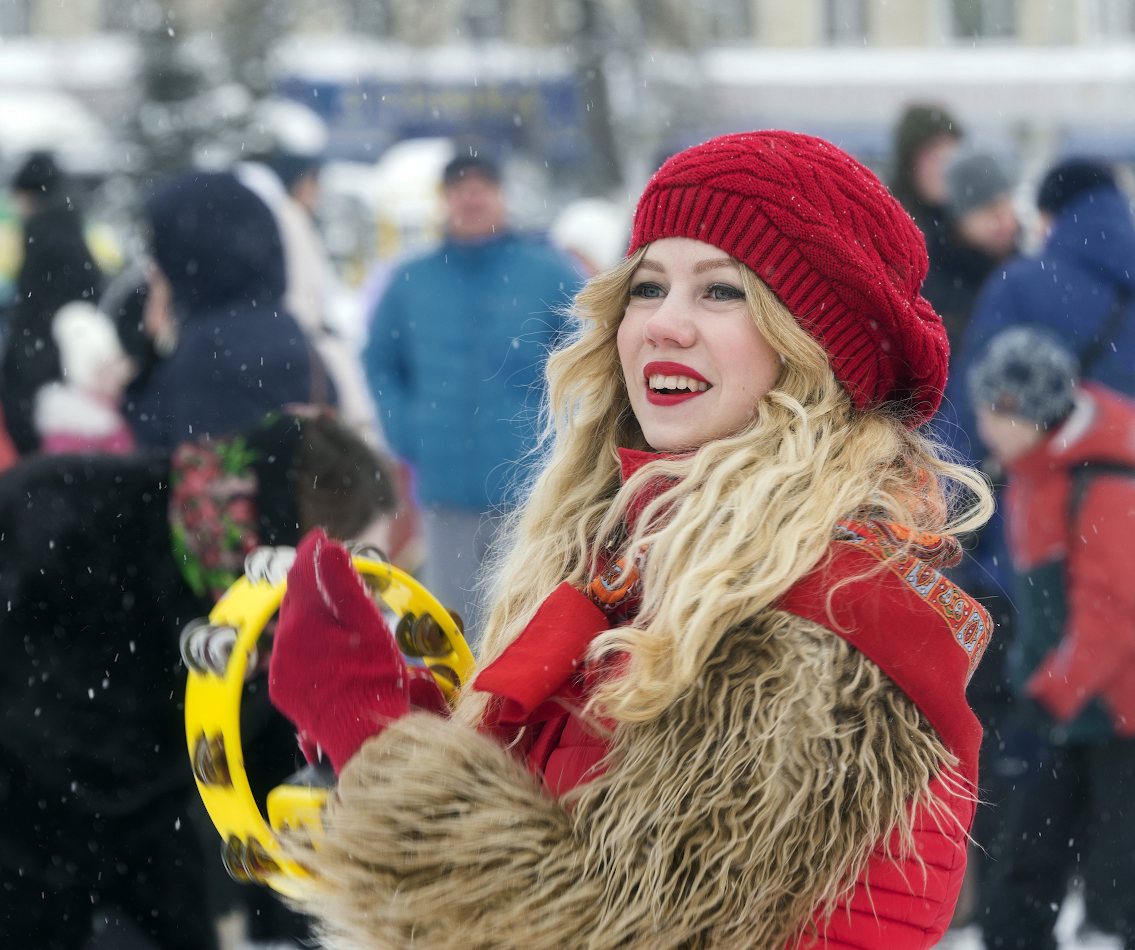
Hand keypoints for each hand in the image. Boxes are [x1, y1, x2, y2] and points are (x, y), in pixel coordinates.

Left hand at [268, 529, 445, 772]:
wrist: (363, 735)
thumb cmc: (375, 678)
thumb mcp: (368, 626)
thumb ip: (345, 585)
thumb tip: (330, 546)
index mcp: (304, 622)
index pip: (302, 573)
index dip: (312, 550)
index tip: (320, 534)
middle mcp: (282, 642)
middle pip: (296, 599)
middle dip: (313, 583)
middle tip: (335, 574)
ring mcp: (279, 668)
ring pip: (293, 627)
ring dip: (311, 616)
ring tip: (338, 619)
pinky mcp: (281, 688)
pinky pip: (291, 654)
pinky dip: (307, 644)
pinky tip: (330, 651)